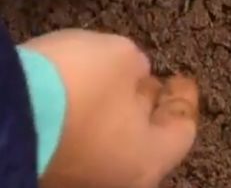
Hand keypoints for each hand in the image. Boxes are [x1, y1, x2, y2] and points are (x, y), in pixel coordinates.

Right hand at [20, 29, 198, 187]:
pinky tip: (81, 93)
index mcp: (147, 161)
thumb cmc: (76, 86)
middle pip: (145, 141)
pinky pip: (79, 142)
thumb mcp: (120, 57)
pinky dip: (88, 117)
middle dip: (148, 106)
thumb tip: (134, 75)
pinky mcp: (45, 170)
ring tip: (115, 81)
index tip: (181, 77)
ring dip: (117, 110)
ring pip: (110, 143)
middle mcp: (116, 181)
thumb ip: (138, 66)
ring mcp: (76, 180)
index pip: (182, 130)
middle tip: (149, 81)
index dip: (184, 99)